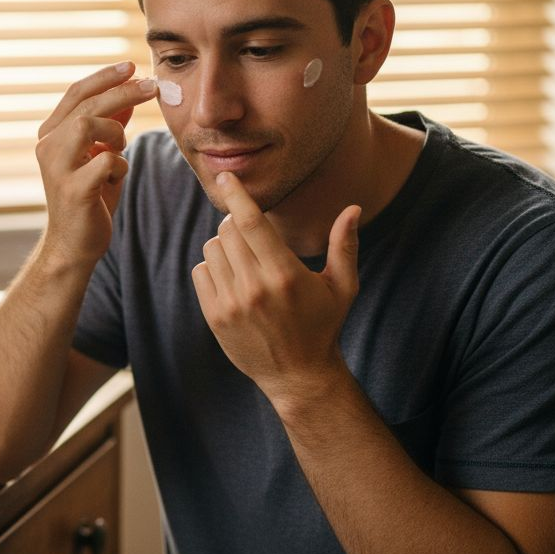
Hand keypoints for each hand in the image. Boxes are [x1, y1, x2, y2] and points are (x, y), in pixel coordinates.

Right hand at [36, 62, 158, 266]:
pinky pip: (106, 161)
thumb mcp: (101, 155)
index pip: (77, 93)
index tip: (132, 66)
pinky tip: (114, 179)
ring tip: (120, 148)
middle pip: (86, 104)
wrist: (74, 244)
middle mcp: (47, 146)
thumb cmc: (89, 199)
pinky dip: (119, 167)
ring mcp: (57, 168)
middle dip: (123, 91)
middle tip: (152, 86)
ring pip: (88, 125)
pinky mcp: (73, 190)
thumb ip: (110, 126)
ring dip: (115, 132)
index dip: (105, 76)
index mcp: (51, 134)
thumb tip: (128, 93)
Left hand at [190, 172, 361, 404]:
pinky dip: (213, 267)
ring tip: (246, 260)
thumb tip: (354, 207)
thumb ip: (344, 245)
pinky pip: (201, 272)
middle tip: (253, 234)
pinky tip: (234, 279)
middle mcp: (254, 288)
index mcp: (284, 275)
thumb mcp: (342, 286)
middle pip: (228, 231)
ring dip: (225, 246)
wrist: (298, 376)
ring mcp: (230, 304)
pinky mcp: (214, 317)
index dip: (236, 195)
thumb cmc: (323, 325)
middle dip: (237, 224)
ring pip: (212, 249)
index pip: (250, 223)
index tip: (226, 177)